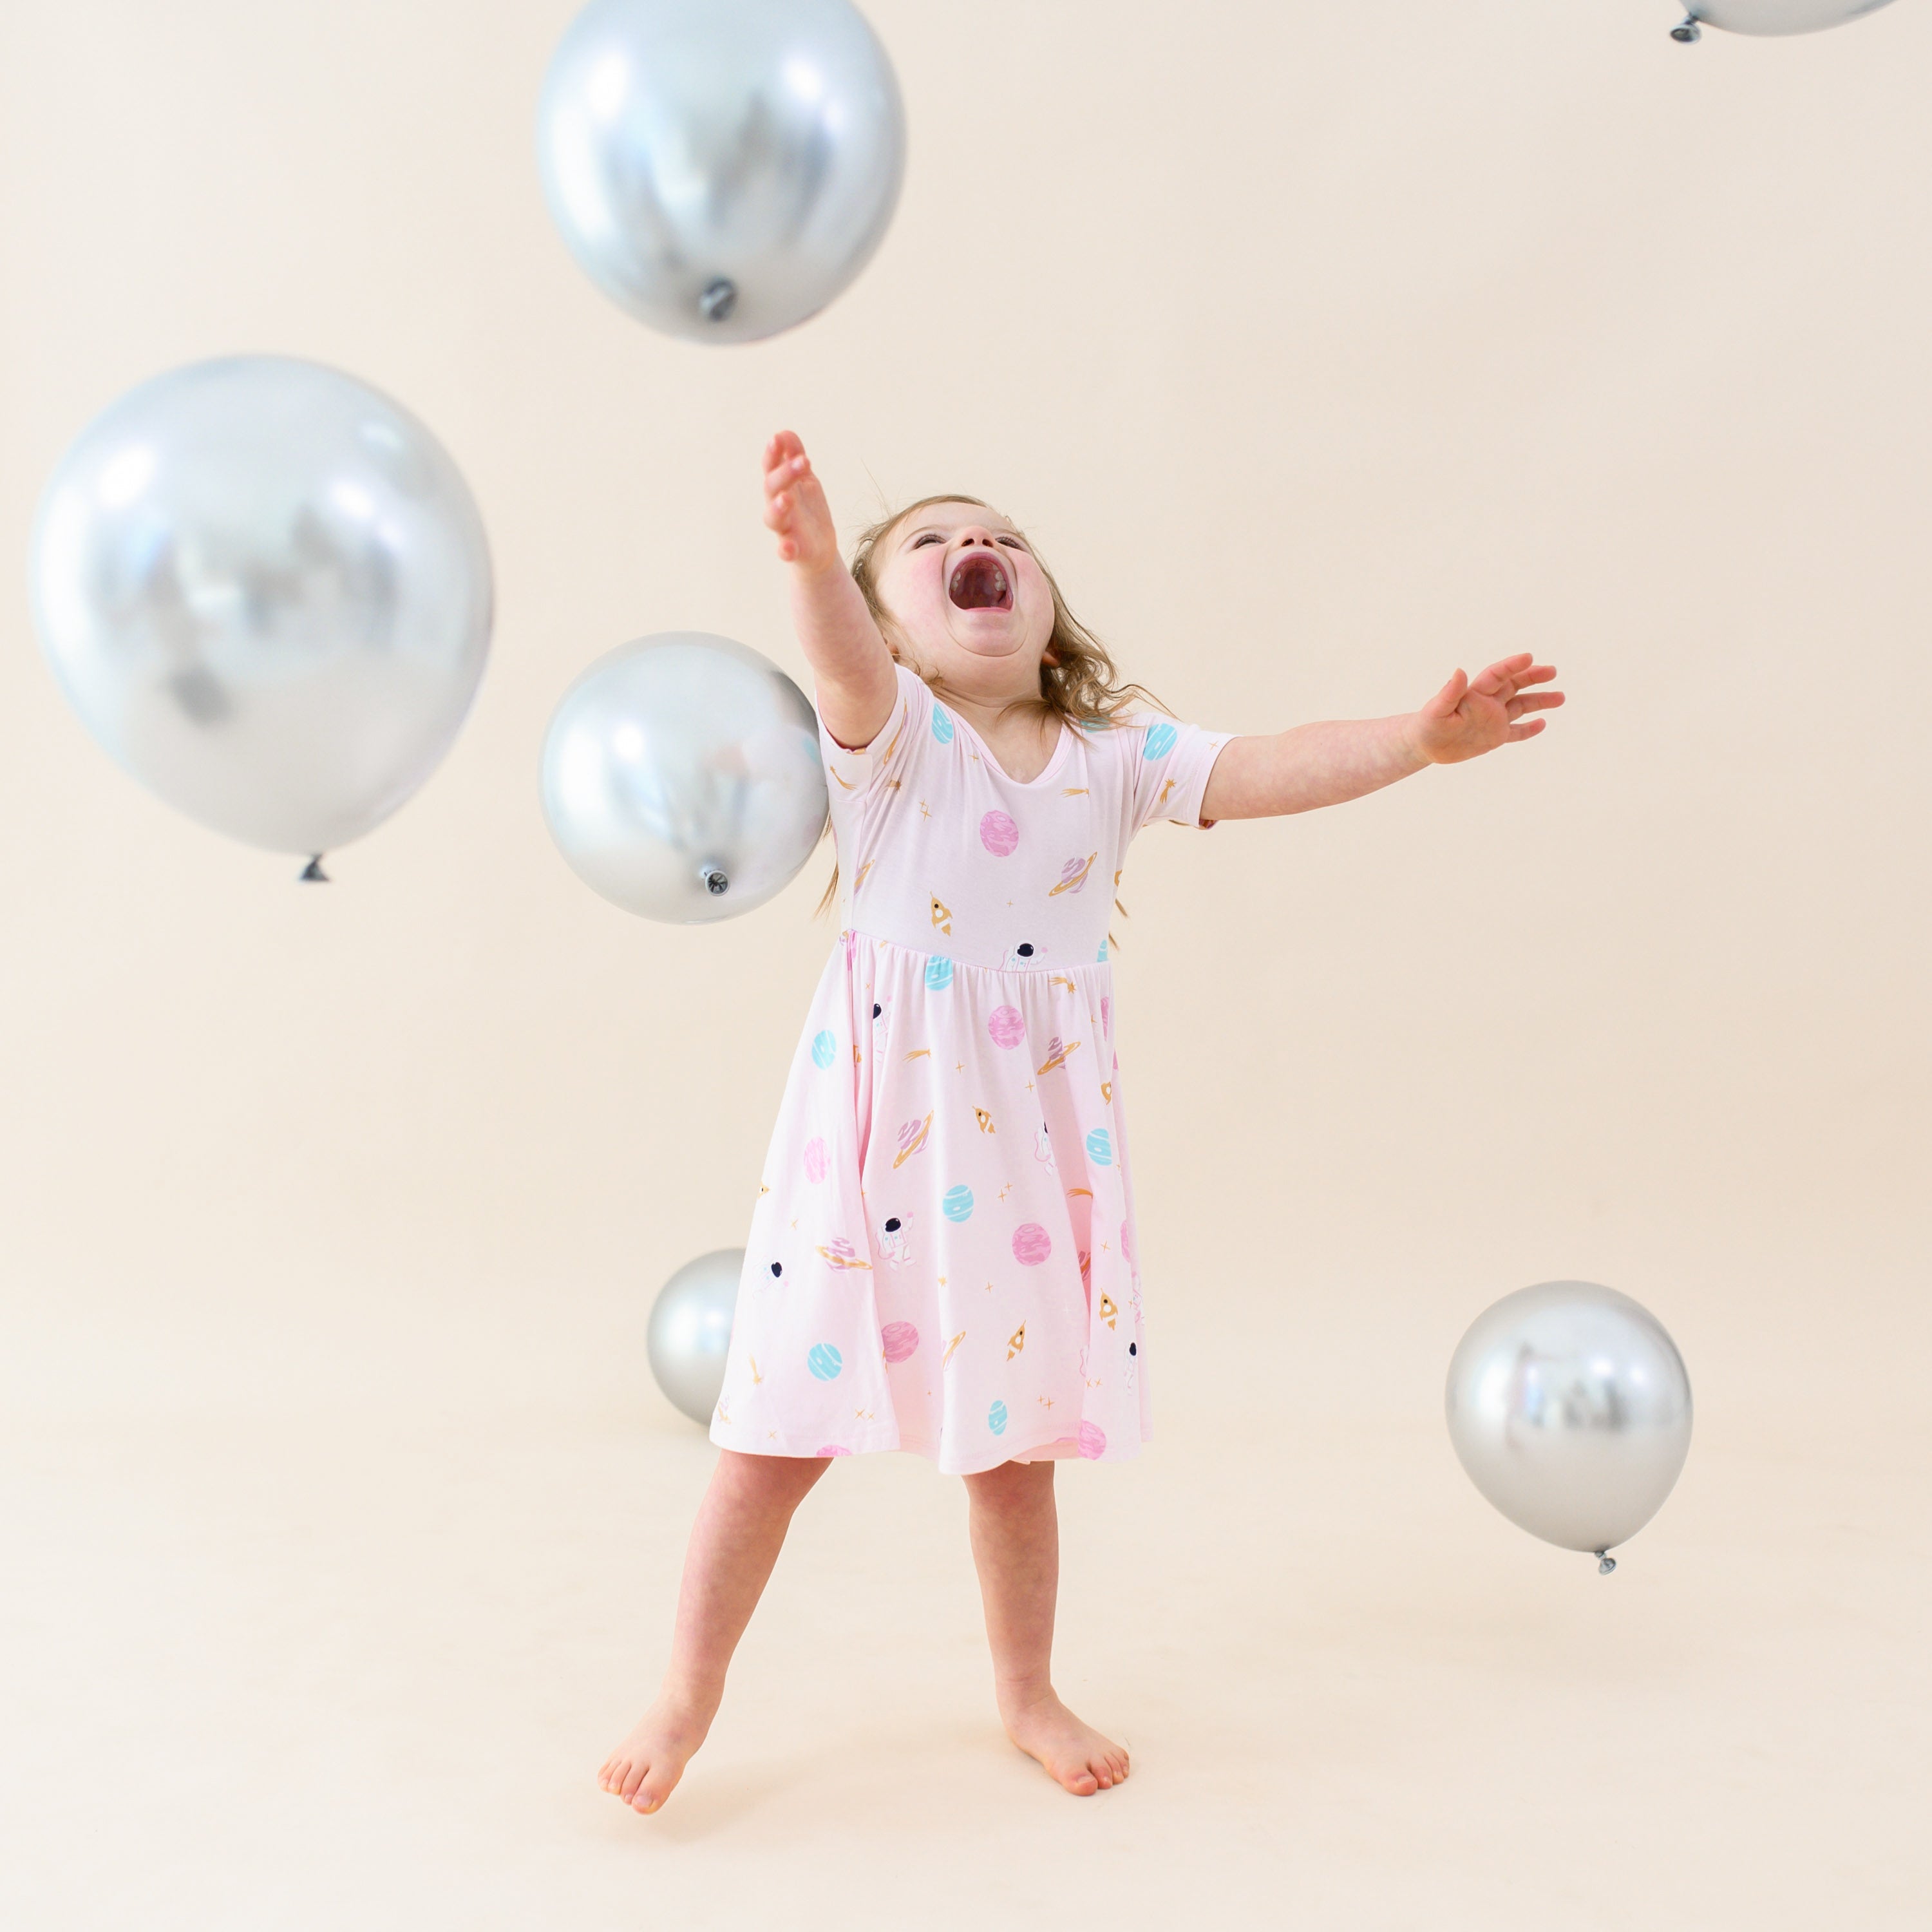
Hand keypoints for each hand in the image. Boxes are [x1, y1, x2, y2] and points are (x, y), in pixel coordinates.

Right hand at [762, 430, 840, 573]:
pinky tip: (787, 548)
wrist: (819, 549)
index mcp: (781, 487)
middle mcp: (777, 506)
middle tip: (804, 461)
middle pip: (771, 488)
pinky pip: (784, 551)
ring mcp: (784, 528)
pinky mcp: (793, 550)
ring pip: (772, 517)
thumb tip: (785, 432)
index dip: (772, 454)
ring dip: (777, 507)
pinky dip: (784, 549)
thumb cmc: (808, 511)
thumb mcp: (805, 481)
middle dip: (784, 474)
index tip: (777, 439)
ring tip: (787, 499)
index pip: (771, 467)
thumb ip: (795, 456)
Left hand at [1411, 653, 1563, 764]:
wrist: (1425, 745)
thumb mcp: (1436, 710)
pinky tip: (1543, 723)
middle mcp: (1489, 703)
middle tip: (1553, 671)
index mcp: (1476, 693)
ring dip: (1540, 701)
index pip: (1497, 675)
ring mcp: (1494, 718)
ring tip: (1560, 697)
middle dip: (1533, 677)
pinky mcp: (1495, 736)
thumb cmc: (1427, 725)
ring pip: (1522, 706)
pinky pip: (1516, 731)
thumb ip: (1449, 692)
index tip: (1529, 657)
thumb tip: (1459, 671)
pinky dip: (1529, 729)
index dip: (1512, 666)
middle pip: (1515, 685)